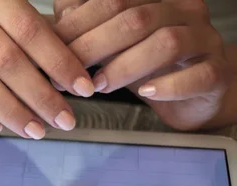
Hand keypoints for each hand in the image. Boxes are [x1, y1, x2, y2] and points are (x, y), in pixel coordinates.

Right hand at [0, 0, 95, 138]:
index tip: (85, 90)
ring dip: (10, 110)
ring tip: (36, 130)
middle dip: (40, 95)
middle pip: (5, 59)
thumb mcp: (28, 29)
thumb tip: (84, 81)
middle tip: (64, 120)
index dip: (60, 62)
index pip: (31, 31)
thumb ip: (53, 45)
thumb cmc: (3, 36)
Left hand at [54, 0, 232, 130]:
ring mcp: (204, 40)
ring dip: (125, 65)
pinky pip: (198, 75)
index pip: (113, 0)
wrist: (193, 93)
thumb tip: (56, 21)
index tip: (52, 47)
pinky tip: (146, 92)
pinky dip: (170, 85)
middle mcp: (183, 11)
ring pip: (167, 42)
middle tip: (68, 73)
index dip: (79, 23)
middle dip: (94, 45)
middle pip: (136, 19)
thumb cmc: (146, 65)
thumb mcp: (112, 42)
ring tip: (99, 85)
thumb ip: (86, 27)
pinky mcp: (216, 73)